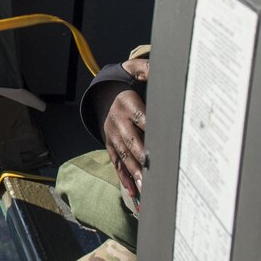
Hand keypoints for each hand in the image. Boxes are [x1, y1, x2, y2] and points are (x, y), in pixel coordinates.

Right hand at [102, 59, 148, 196]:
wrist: (100, 93)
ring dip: (134, 174)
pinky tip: (132, 192)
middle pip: (132, 143)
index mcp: (127, 104)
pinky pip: (116, 163)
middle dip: (142, 161)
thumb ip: (147, 68)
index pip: (142, 118)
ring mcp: (113, 136)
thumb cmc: (124, 82)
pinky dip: (123, 178)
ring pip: (124, 157)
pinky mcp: (111, 145)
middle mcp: (118, 122)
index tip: (160, 146)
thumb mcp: (133, 69)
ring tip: (144, 190)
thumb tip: (159, 68)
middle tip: (153, 176)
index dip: (150, 131)